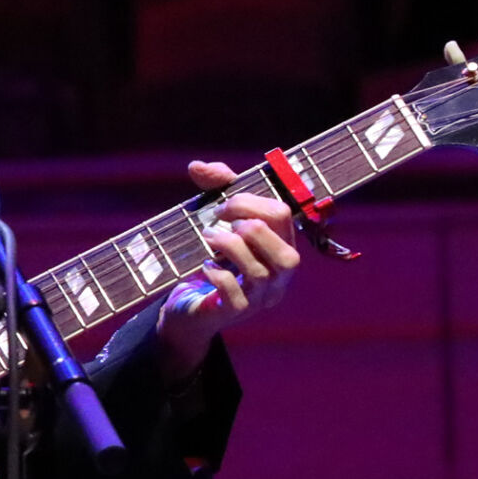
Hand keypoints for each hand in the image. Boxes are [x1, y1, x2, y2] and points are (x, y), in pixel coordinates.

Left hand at [154, 160, 300, 379]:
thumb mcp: (217, 222)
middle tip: (217, 220)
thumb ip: (214, 190)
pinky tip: (205, 265)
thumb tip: (197, 166)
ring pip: (261, 272)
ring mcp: (261, 298)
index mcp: (281, 247)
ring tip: (208, 237)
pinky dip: (218, 273)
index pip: (283, 217)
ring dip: (230, 246)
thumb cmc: (211, 260)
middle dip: (249, 225)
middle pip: (288, 252)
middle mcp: (280, 277)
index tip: (221, 205)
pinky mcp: (236, 312)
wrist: (189, 308)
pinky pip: (235, 293)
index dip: (250, 202)